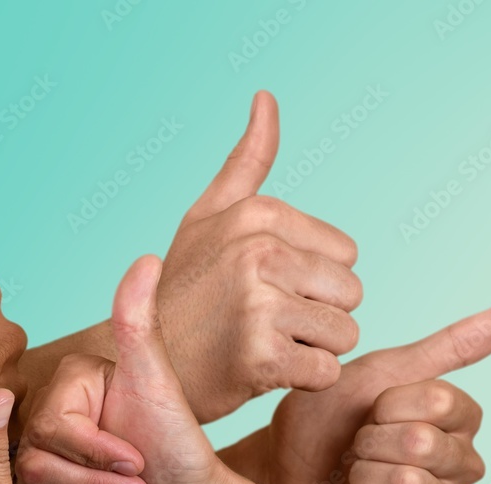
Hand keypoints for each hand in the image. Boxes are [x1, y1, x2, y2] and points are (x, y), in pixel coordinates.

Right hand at [18, 256, 223, 483]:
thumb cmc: (182, 447)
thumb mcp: (160, 384)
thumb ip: (140, 323)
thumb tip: (146, 258)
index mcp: (64, 389)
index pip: (51, 427)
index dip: (98, 452)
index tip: (140, 458)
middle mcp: (41, 424)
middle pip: (38, 467)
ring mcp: (37, 469)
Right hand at [160, 91, 361, 420]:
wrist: (139, 361)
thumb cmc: (183, 289)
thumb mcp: (207, 216)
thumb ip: (247, 160)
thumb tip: (266, 96)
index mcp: (256, 214)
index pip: (346, 254)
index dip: (312, 279)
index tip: (262, 288)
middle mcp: (258, 251)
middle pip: (351, 294)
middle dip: (317, 315)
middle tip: (262, 322)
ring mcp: (259, 305)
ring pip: (344, 334)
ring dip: (311, 349)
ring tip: (261, 344)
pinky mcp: (262, 356)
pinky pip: (326, 370)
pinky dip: (300, 380)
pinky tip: (259, 371)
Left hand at [250, 305, 490, 483]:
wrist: (276, 473)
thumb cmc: (322, 422)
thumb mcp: (373, 376)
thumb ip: (443, 349)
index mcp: (455, 419)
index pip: (442, 402)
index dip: (390, 404)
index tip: (367, 410)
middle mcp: (461, 463)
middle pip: (427, 444)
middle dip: (371, 441)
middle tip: (352, 446)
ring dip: (364, 476)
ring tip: (350, 475)